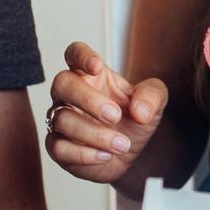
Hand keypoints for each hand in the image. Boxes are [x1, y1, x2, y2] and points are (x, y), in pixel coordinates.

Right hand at [44, 41, 167, 183]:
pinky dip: (84, 154)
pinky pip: (59, 148)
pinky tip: (105, 156)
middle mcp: (69, 94)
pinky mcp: (57, 146)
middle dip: (88, 100)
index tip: (97, 66)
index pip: (75, 53)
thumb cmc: (133, 120)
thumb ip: (152, 96)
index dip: (81, 55)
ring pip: (62, 119)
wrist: (127, 153)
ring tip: (122, 145)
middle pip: (62, 83)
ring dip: (94, 134)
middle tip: (115, 116)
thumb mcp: (153, 103)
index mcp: (90, 75)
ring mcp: (59, 119)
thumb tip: (140, 111)